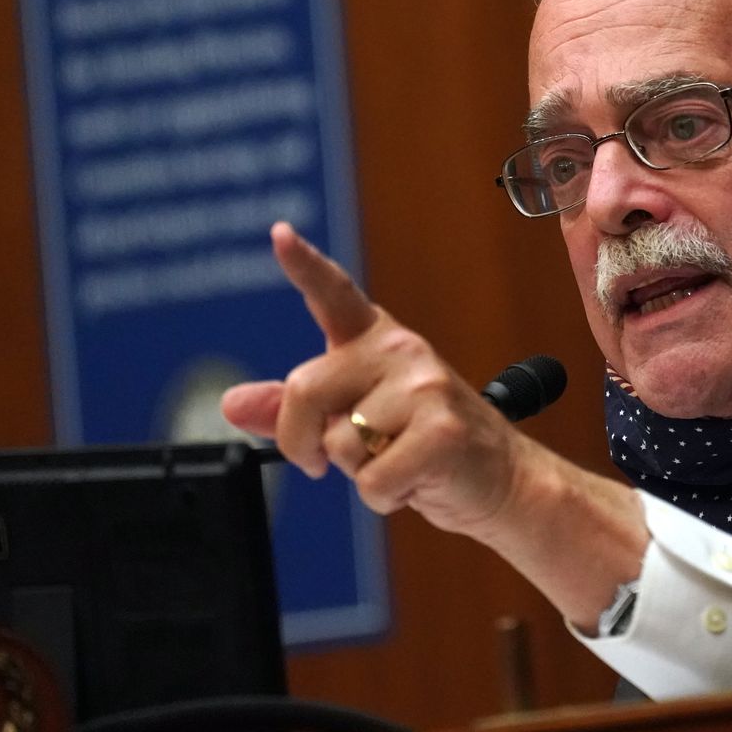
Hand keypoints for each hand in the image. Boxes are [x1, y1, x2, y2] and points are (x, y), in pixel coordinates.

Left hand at [220, 222, 522, 533]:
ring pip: (340, 444)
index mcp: (376, 340)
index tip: (278, 234)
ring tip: (399, 463)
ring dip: (358, 474)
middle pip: (305, 391)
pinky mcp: (442, 431)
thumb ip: (292, 410)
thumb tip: (231, 403)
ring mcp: (426, 386)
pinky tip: (415, 482)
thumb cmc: (420, 446)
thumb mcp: (352, 421)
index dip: (302, 263)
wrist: (500, 478)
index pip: (334, 293)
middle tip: (326, 463)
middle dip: (302, 442)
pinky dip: (384, 497)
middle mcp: (401, 350)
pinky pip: (372, 480)